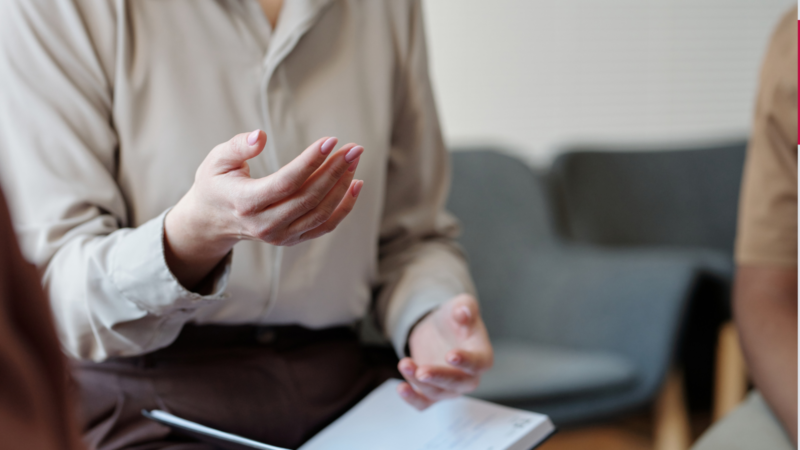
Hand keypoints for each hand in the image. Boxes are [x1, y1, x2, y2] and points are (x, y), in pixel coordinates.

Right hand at [165, 130, 363, 288]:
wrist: (212, 221)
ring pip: (321, 212)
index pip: (286, 182)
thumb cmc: (216, 184)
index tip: (331, 140)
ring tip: (354, 159)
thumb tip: (261, 136)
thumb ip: (238, 146)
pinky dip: (344, 207)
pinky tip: (355, 184)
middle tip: (354, 147)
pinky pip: (325, 226)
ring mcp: (280, 236)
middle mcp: (265, 224)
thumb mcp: (216, 160)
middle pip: (309, 197)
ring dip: (342, 185)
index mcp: (245, 202)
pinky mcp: (292, 239)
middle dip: (335, 170)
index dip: (311, 162)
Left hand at [397, 294, 492, 409]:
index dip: (466, 361)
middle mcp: (468, 377)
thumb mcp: (461, 305)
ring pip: (436, 393)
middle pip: (457, 384)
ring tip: (404, 363)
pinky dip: (412, 399)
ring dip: (418, 382)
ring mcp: (449, 388)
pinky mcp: (431, 392)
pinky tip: (400, 388)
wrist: (438, 329)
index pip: (478, 363)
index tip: (450, 355)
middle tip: (422, 371)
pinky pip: (423, 403)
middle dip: (438, 378)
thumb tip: (463, 312)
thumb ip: (466, 307)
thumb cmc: (455, 318)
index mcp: (481, 356)